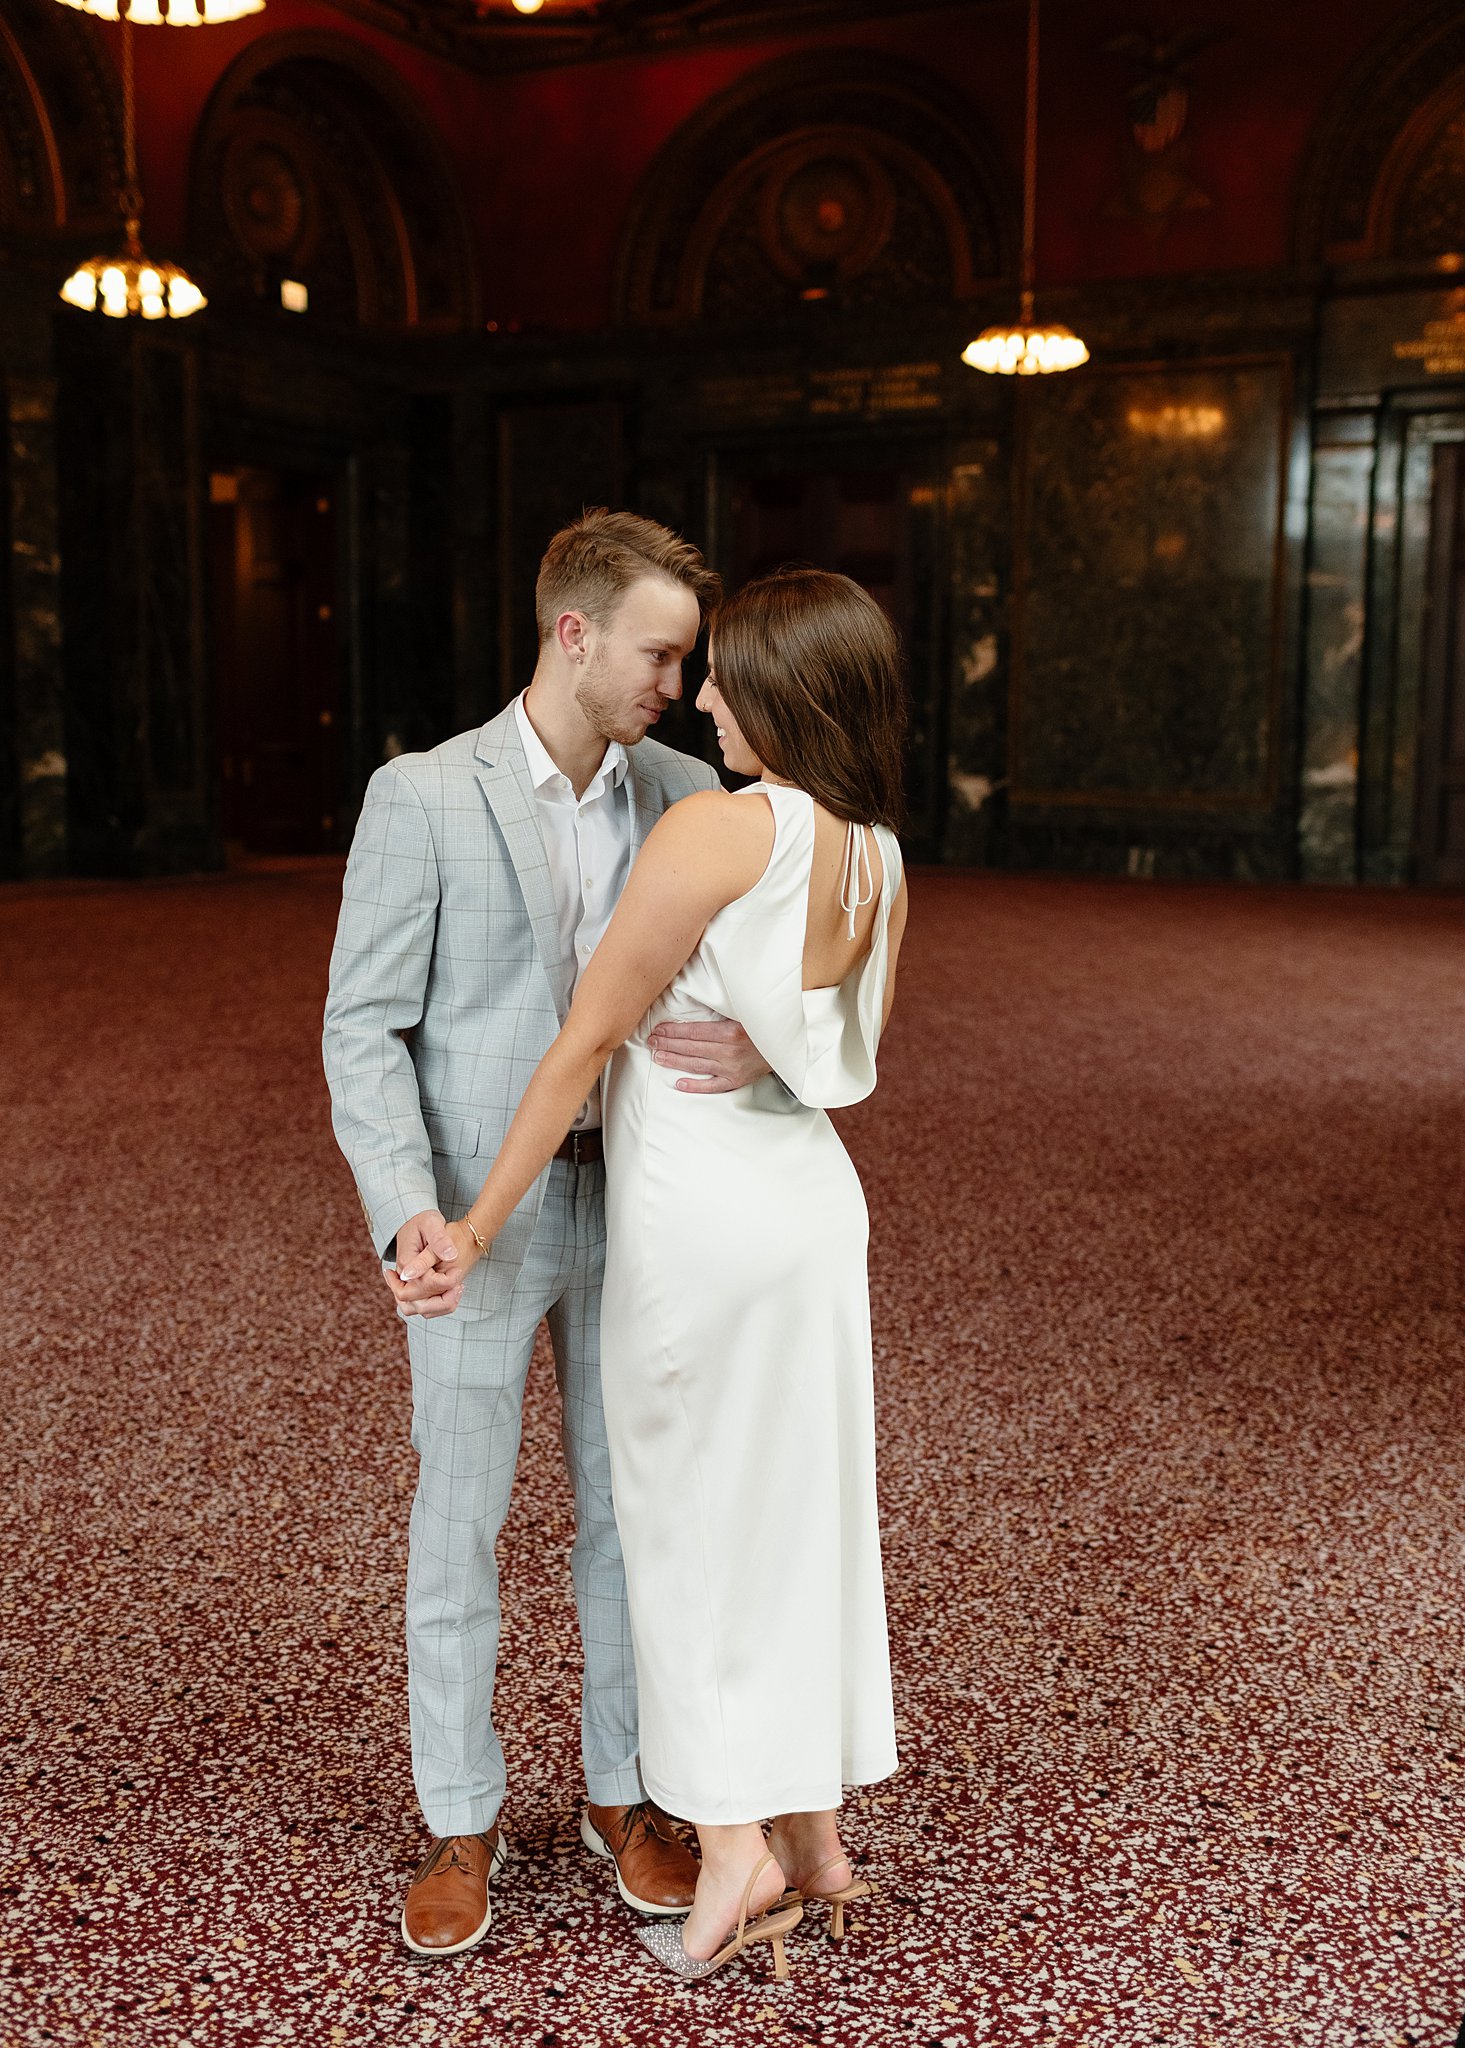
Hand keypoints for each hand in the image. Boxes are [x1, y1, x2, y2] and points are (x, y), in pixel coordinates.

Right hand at [386, 1208, 466, 1320]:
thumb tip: (450, 1256)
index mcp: (405, 1261)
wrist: (418, 1224)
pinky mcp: (414, 1289)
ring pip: (416, 1309)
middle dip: (440, 1299)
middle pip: (413, 1303)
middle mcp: (402, 1278)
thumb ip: (439, 1240)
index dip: (442, 1282)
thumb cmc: (425, 1222)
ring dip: (440, 1306)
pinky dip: (439, 1306)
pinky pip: (423, 1308)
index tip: (458, 1270)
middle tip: (460, 1284)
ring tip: (458, 1289)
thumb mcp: (432, 1223)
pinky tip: (454, 1291)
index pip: (420, 1284)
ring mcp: (406, 1285)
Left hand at [647, 1017, 770, 1093]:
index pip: (693, 1031)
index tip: (658, 1029)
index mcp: (730, 1032)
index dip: (673, 1031)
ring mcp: (731, 1069)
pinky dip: (695, 1086)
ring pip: (696, 1065)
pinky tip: (679, 1084)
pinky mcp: (736, 1081)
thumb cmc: (765, 1028)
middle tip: (651, 1042)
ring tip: (658, 1057)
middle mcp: (729, 1051)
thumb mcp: (745, 1014)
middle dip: (668, 1043)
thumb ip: (722, 1012)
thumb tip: (697, 1005)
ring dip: (674, 1061)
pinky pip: (712, 1086)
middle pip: (691, 1047)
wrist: (789, 1047)